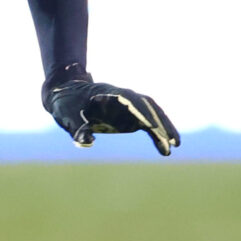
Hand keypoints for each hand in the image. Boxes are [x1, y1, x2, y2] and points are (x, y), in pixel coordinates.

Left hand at [45, 75, 179, 155]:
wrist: (64, 95)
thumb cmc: (65, 104)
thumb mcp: (67, 115)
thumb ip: (76, 128)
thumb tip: (86, 142)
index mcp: (110, 94)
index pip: (132, 102)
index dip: (144, 114)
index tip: (153, 127)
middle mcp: (124, 97)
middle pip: (148, 107)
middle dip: (161, 122)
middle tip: (172, 141)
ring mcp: (128, 106)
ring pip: (153, 114)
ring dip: (165, 126)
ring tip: (176, 144)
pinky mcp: (129, 116)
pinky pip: (148, 124)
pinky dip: (158, 133)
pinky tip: (166, 147)